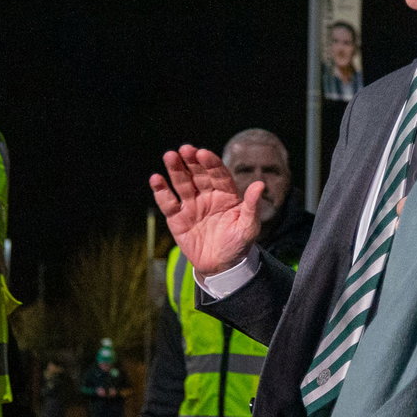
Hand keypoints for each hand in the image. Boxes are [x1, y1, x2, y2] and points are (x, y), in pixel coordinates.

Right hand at [149, 144, 262, 276]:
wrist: (221, 267)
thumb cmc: (238, 245)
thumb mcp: (248, 227)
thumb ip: (251, 206)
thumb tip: (260, 185)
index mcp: (226, 194)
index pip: (218, 174)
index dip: (211, 163)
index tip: (203, 153)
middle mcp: (207, 195)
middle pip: (198, 174)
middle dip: (191, 161)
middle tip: (184, 149)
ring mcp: (191, 205)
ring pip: (182, 183)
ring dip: (175, 170)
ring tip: (169, 156)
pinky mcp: (177, 218)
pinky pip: (168, 202)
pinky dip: (161, 191)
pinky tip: (156, 179)